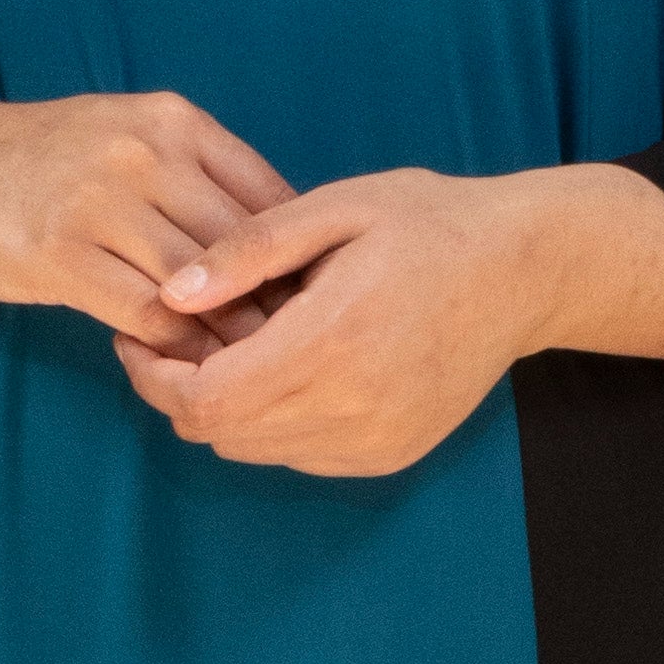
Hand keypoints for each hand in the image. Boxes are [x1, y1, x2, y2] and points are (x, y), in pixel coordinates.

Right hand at [0, 83, 291, 355]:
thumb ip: (189, 178)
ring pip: (199, 285)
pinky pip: (143, 314)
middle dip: (272, 307)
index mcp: (173, 122)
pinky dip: (170, 347)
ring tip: (248, 373)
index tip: (310, 306)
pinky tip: (175, 364)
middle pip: (242, 245)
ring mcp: (99, 201)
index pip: (270, 196)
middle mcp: (145, 153)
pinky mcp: (57, 253)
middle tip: (298, 357)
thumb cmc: (31, 161)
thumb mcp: (121, 137)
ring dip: (228, 337)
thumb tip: (271, 241)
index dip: (297, 260)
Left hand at [115, 171, 561, 477]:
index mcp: (330, 340)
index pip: (203, 398)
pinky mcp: (389, 455)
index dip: (152, 376)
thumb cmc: (428, 224)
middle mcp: (352, 406)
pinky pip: (298, 455)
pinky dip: (272, 422)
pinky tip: (287, 368)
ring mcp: (374, 440)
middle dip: (179, 390)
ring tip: (235, 345)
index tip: (140, 335)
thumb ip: (247, 251)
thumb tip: (171, 292)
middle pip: (218, 432)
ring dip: (226, 407)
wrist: (522, 271)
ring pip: (253, 450)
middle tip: (174, 337)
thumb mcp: (334, 207)